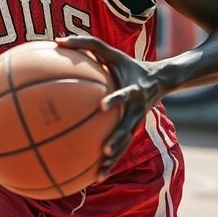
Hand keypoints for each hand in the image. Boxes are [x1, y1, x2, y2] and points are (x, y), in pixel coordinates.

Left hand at [55, 35, 164, 181]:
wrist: (160, 79)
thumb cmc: (127, 63)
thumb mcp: (111, 51)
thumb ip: (86, 43)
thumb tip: (57, 39)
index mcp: (132, 90)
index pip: (125, 95)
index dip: (116, 100)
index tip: (103, 106)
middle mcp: (136, 109)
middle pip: (128, 128)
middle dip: (117, 140)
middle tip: (105, 151)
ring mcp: (136, 122)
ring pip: (125, 144)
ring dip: (114, 159)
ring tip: (99, 174)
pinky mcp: (132, 130)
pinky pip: (121, 148)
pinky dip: (110, 162)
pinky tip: (95, 177)